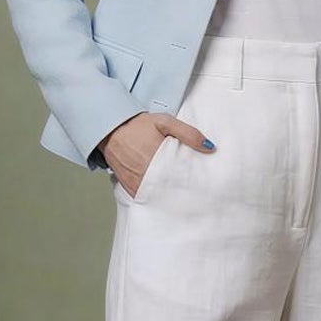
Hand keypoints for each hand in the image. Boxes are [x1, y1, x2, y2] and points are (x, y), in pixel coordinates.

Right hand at [100, 112, 214, 196]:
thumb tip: (210, 147)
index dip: (194, 182)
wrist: (110, 129)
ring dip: (171, 197)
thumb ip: (188, 133)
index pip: (182, 177)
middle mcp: (146, 174)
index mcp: (158, 159)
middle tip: (199, 194)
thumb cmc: (138, 125)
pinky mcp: (129, 186)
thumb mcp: (165, 122)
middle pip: (172, 190)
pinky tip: (167, 198)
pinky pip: (145, 197)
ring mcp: (136, 182)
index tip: (204, 185)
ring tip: (185, 198)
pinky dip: (156, 198)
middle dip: (185, 192)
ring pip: (159, 196)